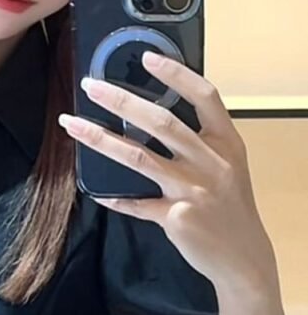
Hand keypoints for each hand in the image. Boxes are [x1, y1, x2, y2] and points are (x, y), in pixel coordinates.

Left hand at [58, 52, 276, 288]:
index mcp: (227, 142)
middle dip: (122, 101)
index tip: (147, 57)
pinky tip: (96, 192)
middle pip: (162, 123)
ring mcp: (193, 190)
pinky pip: (137, 204)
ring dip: (101, 139)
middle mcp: (211, 162)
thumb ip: (201, 140)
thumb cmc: (230, 205)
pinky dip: (116, 198)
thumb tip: (153, 111)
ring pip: (139, 158)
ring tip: (72, 124)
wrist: (243, 257)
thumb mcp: (228, 165)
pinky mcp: (176, 217)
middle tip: (90, 86)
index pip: (205, 97)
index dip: (177, 75)